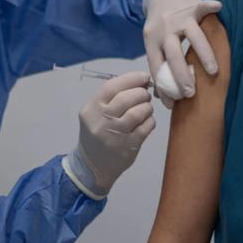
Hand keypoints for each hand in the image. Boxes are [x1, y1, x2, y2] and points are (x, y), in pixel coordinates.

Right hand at [63, 72, 155, 198]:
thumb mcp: (96, 112)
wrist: (91, 165)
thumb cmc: (98, 131)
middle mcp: (100, 121)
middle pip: (127, 98)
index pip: (112, 86)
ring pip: (138, 112)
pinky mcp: (127, 148)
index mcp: (91, 108)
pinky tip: (147, 121)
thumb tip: (140, 81)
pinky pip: (145, 128)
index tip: (144, 77)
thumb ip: (113, 96)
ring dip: (147, 107)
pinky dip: (150, 121)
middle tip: (145, 95)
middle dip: (141, 93)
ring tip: (146, 108)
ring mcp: (114, 136)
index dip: (132, 78)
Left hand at [142, 0, 221, 107]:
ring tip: (213, 71)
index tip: (172, 103)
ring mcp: (180, 17)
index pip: (156, 65)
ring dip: (203, 54)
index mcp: (152, 40)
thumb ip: (159, 64)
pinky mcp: (192, 6)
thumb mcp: (153, 42)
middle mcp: (165, 29)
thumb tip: (163, 95)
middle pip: (173, 54)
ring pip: (193, 36)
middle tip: (190, 93)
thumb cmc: (161, 26)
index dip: (163, 85)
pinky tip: (218, 8)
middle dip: (181, 75)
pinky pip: (202, 7)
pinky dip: (209, 7)